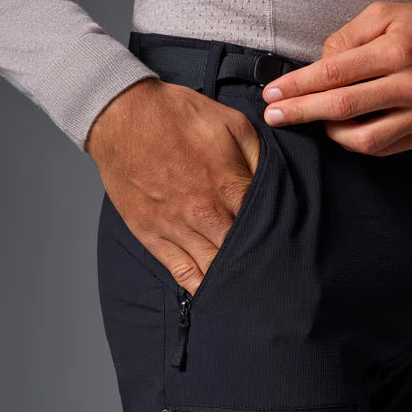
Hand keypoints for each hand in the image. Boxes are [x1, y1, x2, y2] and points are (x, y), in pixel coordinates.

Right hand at [85, 78, 261, 295]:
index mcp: (228, 185)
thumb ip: (259, 156)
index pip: (265, 225)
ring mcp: (175, 227)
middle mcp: (204, 213)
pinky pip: (181, 271)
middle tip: (277, 277)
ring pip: (213, 269)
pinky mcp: (151, 234)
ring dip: (233, 280)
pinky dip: (199, 287)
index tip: (290, 246)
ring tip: (251, 291)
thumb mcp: (232, 123)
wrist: (121, 116)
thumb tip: (280, 181)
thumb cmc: (176, 115)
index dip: (280, 238)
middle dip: (259, 264)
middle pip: (242, 253)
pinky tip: (214, 295)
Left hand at [259, 1, 411, 155]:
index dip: (297, 86)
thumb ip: (347, 38)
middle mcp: (411, 85)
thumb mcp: (385, 14)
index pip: (333, 74)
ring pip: (362, 138)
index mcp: (397, 51)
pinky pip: (383, 148)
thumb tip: (318, 65)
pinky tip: (344, 129)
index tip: (273, 94)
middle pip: (341, 108)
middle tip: (274, 115)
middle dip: (300, 112)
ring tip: (316, 121)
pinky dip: (357, 142)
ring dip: (329, 133)